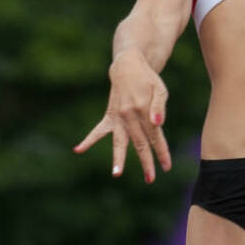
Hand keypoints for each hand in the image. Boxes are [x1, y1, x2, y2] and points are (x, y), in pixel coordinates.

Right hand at [73, 51, 171, 183]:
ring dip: (118, 158)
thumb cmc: (148, 80)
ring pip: (119, 142)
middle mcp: (129, 115)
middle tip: (150, 179)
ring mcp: (118, 117)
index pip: (155, 136)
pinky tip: (78, 150)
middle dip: (146, 161)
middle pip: (139, 143)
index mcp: (144, 110)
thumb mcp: (160, 90)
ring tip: (116, 174)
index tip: (166, 166)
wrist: (128, 66)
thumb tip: (158, 124)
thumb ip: (159, 107)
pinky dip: (88, 140)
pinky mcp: (110, 116)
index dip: (162, 152)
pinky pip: (98, 130)